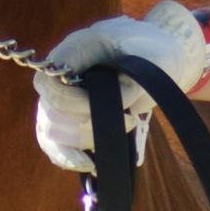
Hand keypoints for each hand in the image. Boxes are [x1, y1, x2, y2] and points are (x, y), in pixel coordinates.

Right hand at [33, 0, 209, 173]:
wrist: (160, 58)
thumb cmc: (155, 53)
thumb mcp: (150, 60)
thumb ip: (132, 81)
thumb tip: (117, 103)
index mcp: (77, 47)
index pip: (51, 81)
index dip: (73, 102)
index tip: (112, 109)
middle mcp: (62, 70)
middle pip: (49, 109)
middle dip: (87, 124)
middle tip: (129, 119)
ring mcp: (63, 93)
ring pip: (49, 129)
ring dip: (85, 140)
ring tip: (120, 131)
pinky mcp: (69, 114)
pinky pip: (53, 141)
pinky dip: (68, 156)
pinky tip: (90, 163)